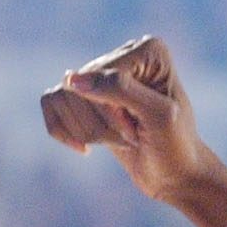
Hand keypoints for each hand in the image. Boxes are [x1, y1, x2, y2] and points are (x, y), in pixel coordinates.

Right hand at [41, 36, 215, 201]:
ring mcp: (100, 74)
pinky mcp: (83, 97)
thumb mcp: (159, 116)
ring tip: (121, 141)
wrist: (175, 176)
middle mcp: (123, 54)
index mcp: (149, 50)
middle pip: (80, 86)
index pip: (105, 74)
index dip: (115, 109)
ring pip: (63, 96)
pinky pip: (49, 103)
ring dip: (89, 132)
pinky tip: (85, 149)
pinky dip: (64, 132)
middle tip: (134, 138)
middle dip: (103, 124)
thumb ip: (121, 90)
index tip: (141, 128)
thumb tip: (71, 79)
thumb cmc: (176, 146)